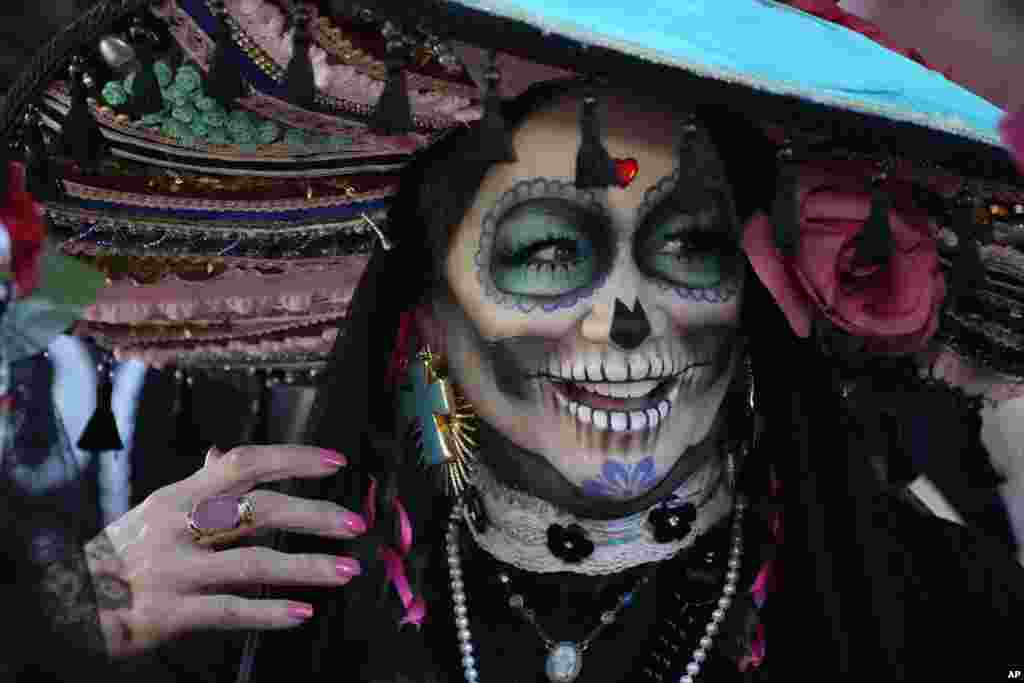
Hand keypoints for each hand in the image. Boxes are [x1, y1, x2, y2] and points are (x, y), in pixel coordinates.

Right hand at [83, 445, 364, 657]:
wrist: (63, 601)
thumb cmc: (119, 553)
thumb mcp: (153, 510)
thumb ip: (196, 485)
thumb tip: (221, 452)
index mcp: (178, 497)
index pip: (243, 464)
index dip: (292, 459)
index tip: (335, 462)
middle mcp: (177, 528)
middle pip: (258, 511)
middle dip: (314, 515)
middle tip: (355, 524)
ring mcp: (173, 571)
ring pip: (252, 562)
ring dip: (305, 567)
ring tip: (345, 570)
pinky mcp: (167, 614)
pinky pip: (227, 611)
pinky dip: (267, 612)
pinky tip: (301, 614)